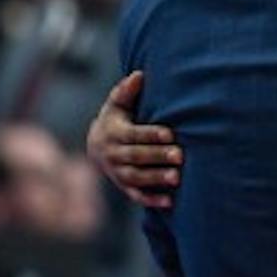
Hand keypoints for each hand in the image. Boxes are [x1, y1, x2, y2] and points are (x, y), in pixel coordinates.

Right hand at [84, 73, 182, 208]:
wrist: (96, 146)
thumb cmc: (116, 119)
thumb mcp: (116, 104)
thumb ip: (126, 91)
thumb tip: (139, 75)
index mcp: (114, 133)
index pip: (134, 135)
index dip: (151, 135)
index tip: (169, 133)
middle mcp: (114, 155)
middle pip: (137, 157)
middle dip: (158, 157)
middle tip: (180, 156)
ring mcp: (118, 173)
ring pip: (137, 178)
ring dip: (157, 179)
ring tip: (178, 178)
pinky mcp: (124, 187)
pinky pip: (137, 196)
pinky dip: (152, 200)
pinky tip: (170, 201)